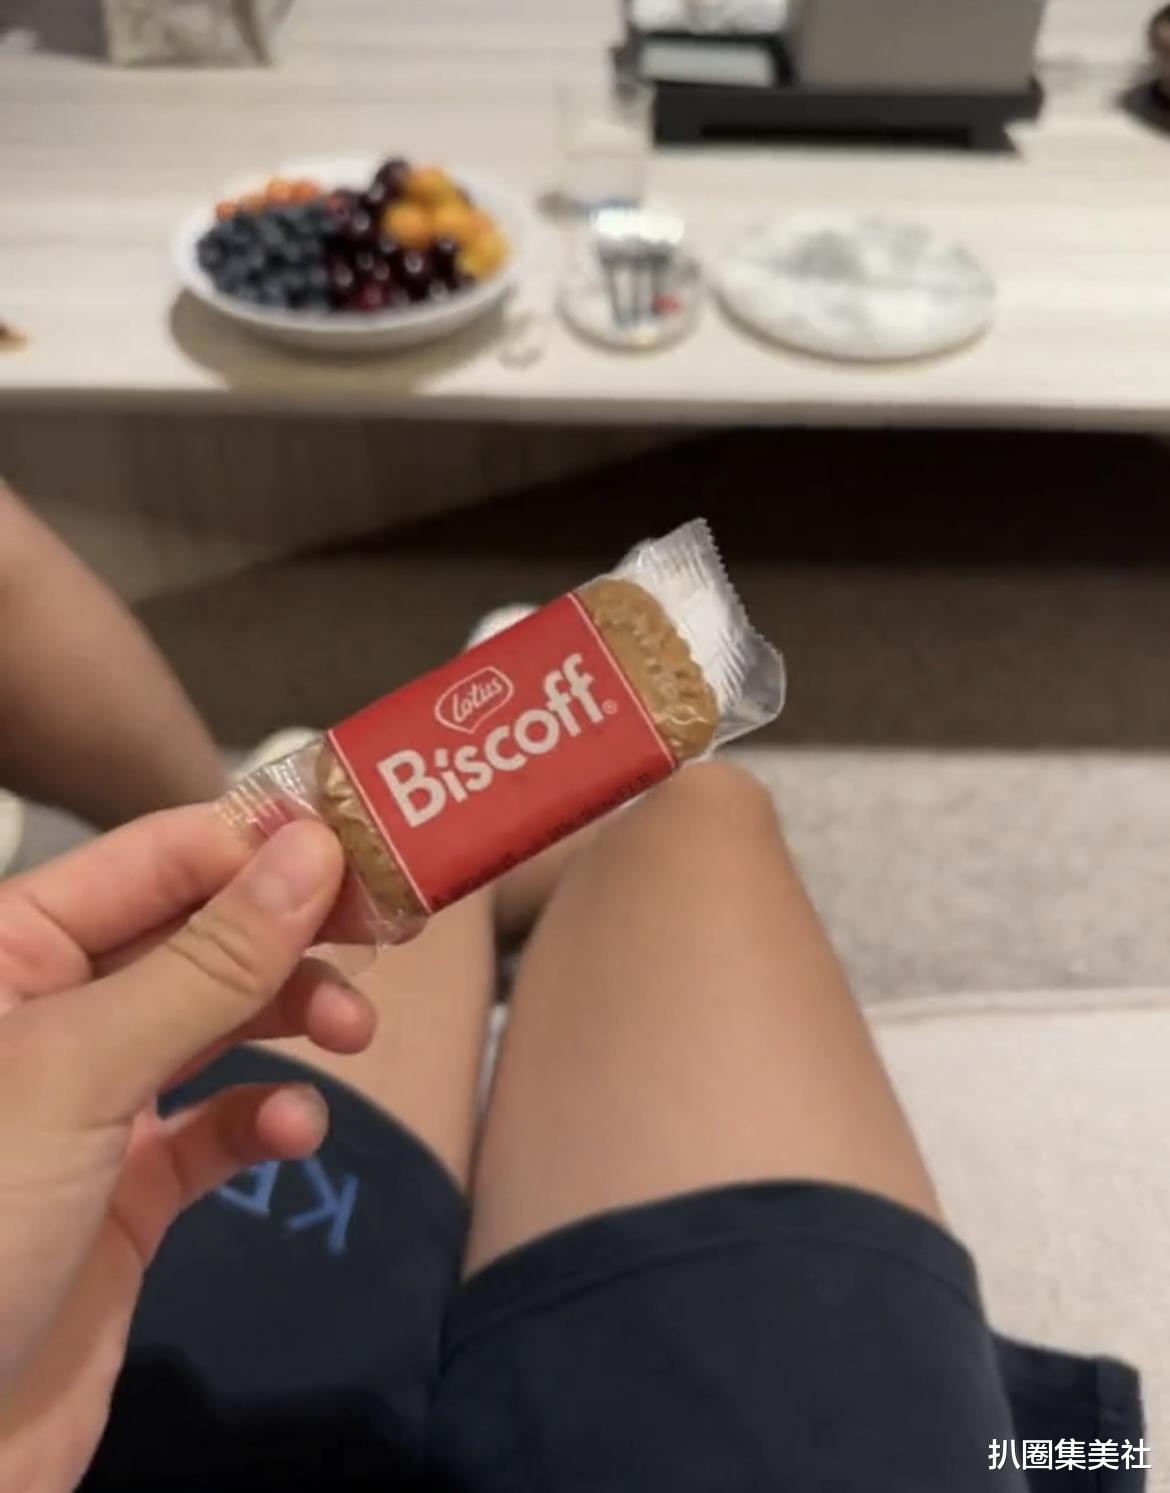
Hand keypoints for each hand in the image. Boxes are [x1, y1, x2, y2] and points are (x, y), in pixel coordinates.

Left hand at [0, 808, 375, 1492]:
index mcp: (8, 952)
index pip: (155, 858)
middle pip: (198, 933)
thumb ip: (205, 962)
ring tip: (356, 1034)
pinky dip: (265, 1120)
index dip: (260, 842)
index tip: (367, 840)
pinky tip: (293, 1133)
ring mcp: (92, 1102)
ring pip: (218, 1021)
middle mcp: (50, 1012)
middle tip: (387, 930)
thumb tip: (313, 850)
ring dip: (293, 1016)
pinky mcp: (129, 1188)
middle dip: (291, 932)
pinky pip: (218, 1125)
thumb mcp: (80, 1072)